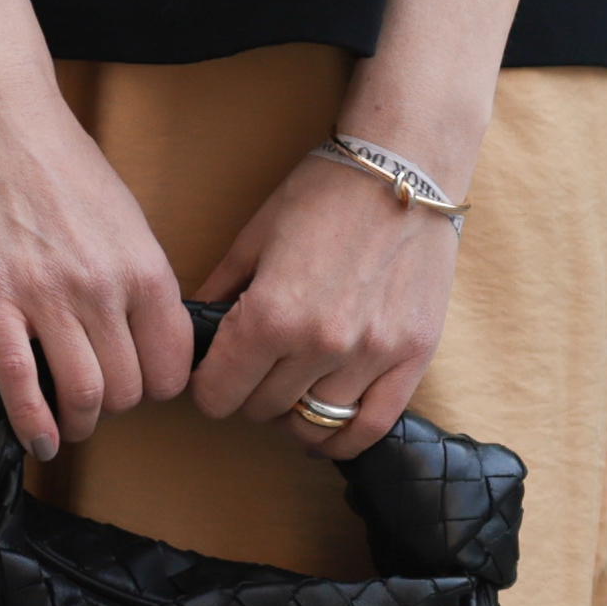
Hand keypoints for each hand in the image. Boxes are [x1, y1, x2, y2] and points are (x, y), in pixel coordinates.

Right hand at [0, 76, 195, 458]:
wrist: (0, 119)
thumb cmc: (64, 163)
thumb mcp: (128, 219)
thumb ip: (142, 279)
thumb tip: (148, 336)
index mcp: (145, 268)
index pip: (173, 366)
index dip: (160, 387)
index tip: (143, 386)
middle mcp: (104, 288)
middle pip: (129, 389)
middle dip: (119, 407)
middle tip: (102, 403)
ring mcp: (47, 296)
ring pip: (82, 395)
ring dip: (80, 422)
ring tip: (72, 422)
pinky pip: (19, 381)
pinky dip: (32, 423)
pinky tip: (38, 440)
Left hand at [190, 144, 463, 459]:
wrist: (405, 167)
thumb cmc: (325, 192)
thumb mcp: (255, 236)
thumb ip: (221, 292)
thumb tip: (193, 334)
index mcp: (270, 315)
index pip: (218, 394)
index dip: (207, 389)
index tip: (213, 378)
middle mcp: (318, 344)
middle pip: (262, 409)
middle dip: (249, 393)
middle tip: (255, 371)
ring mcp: (370, 354)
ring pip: (313, 421)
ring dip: (293, 413)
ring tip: (291, 391)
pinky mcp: (413, 356)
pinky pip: (370, 425)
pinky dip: (342, 438)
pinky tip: (326, 428)